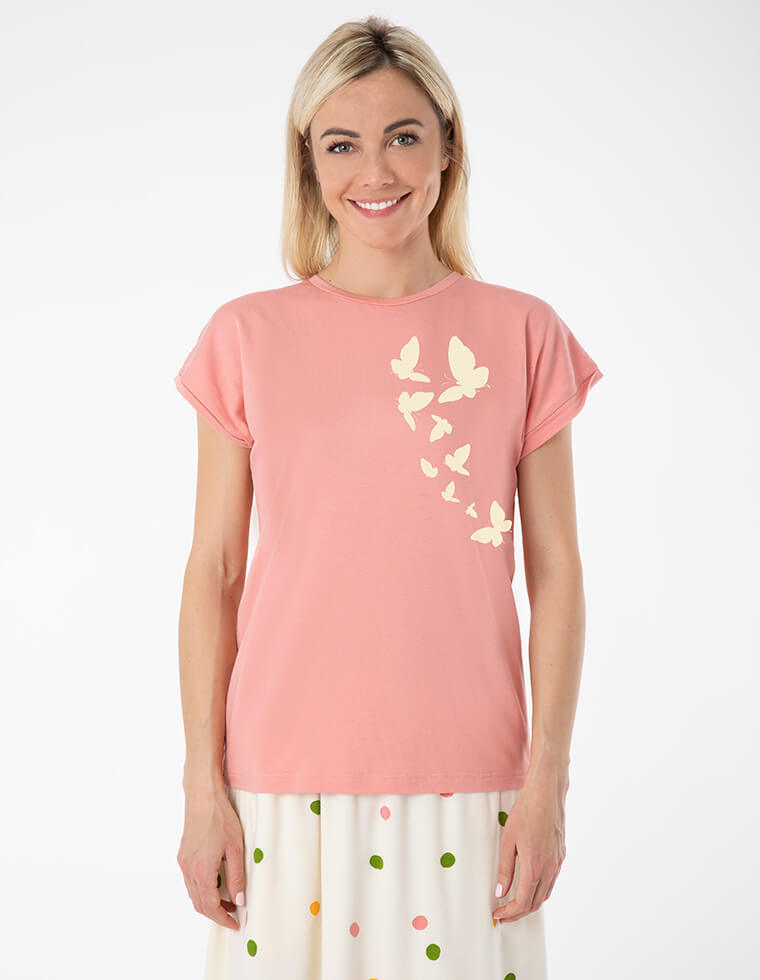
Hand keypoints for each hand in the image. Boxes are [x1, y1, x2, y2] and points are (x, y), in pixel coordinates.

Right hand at [177, 783, 246, 929]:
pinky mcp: (182, 856)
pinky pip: (190, 881)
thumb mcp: (235, 848)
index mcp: (202, 870)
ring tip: (229, 899)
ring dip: (209, 902)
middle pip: (200, 904)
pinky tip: (216, 882)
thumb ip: (237, 877)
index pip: (210, 907)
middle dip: (216, 913)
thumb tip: (239, 900)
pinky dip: (202, 889)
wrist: (203, 797)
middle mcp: (188, 870)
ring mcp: (183, 863)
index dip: (223, 919)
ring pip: (194, 894)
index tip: (235, 924)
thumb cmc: (221, 819)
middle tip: (234, 913)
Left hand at [492, 770, 566, 922]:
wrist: (546, 794)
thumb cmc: (525, 812)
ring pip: (545, 894)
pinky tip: (530, 887)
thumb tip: (500, 892)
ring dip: (530, 904)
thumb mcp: (507, 840)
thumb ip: (504, 869)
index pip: (522, 902)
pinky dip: (540, 891)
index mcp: (534, 867)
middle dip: (518, 913)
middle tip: (504, 914)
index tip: (498, 915)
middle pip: (535, 903)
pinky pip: (551, 882)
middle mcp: (549, 868)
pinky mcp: (561, 856)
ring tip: (514, 905)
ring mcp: (557, 863)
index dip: (509, 913)